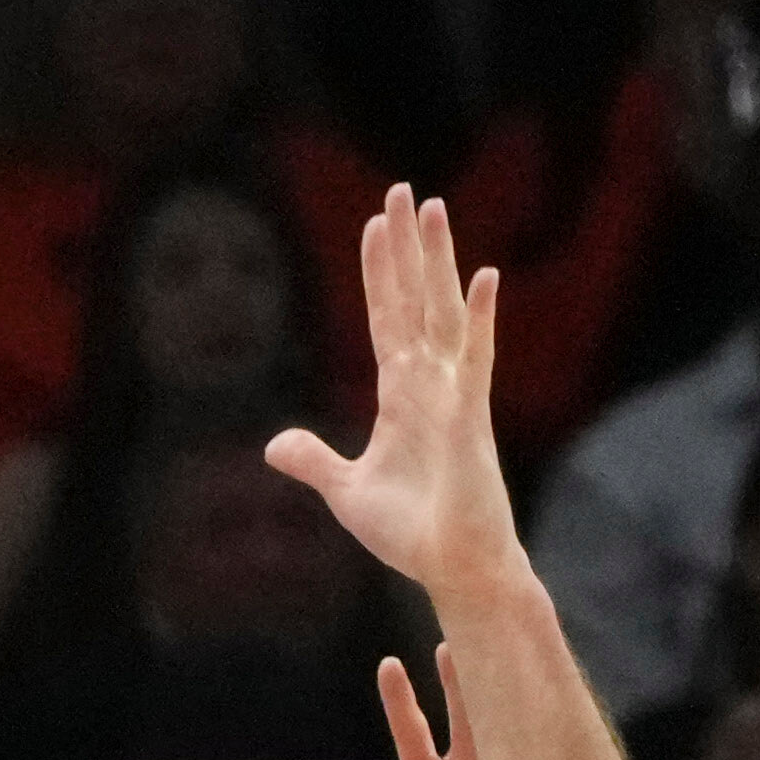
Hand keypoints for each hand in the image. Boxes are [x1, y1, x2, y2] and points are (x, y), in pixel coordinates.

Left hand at [266, 190, 531, 610]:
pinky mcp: (472, 418)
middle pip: (415, 300)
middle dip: (408, 248)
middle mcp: (431, 384)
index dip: (380, 274)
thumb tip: (274, 445)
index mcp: (402, 396)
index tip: (374, 225)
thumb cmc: (413, 533)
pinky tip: (484, 276)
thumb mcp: (347, 491)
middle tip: (403, 191)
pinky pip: (476, 359)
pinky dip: (480, 318)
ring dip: (437, 261)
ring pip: (442, 312)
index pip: (387, 319)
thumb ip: (314, 461)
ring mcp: (454, 395)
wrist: (453, 568)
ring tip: (432, 208)